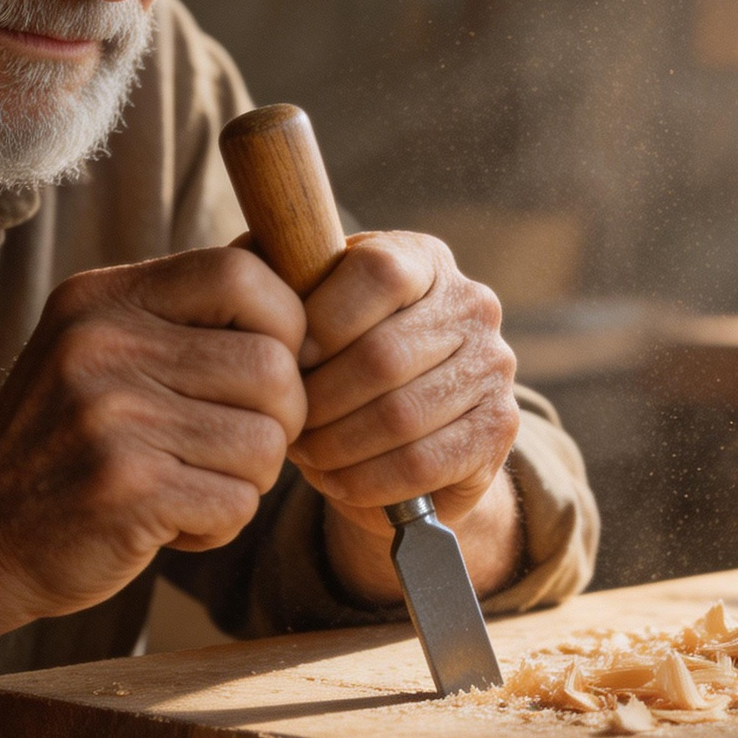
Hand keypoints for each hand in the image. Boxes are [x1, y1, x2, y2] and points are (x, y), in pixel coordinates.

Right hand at [0, 247, 307, 623]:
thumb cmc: (59, 443)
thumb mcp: (97, 348)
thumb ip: (182, 314)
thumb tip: (299, 274)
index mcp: (103, 297)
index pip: (242, 273)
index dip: (284, 323)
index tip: (267, 368)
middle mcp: (102, 345)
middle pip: (272, 364)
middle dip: (279, 418)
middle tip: (234, 445)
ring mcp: (110, 417)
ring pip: (266, 441)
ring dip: (249, 479)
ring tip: (194, 483)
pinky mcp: (125, 490)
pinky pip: (238, 504)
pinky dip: (219, 525)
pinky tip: (171, 523)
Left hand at [288, 232, 523, 596]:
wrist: (401, 432)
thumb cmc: (338, 357)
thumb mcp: (309, 305)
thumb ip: (275, 276)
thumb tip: (237, 266)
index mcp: (422, 258)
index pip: (376, 273)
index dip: (320, 320)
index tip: (284, 357)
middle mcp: (471, 303)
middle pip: (383, 355)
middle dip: (319, 399)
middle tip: (284, 420)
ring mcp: (493, 366)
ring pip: (400, 416)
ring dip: (337, 444)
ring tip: (303, 451)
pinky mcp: (500, 428)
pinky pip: (422, 463)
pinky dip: (366, 479)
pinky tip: (335, 479)